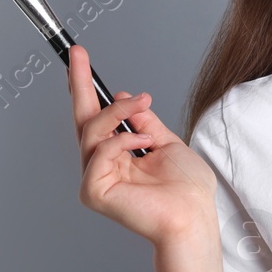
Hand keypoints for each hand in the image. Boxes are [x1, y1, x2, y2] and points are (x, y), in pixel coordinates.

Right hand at [68, 44, 216, 249]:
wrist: (193, 216)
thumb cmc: (186, 190)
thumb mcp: (166, 142)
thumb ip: (144, 121)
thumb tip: (125, 96)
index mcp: (119, 155)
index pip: (97, 118)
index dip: (87, 88)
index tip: (80, 59)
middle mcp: (103, 165)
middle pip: (83, 120)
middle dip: (80, 84)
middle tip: (77, 54)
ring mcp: (96, 178)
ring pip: (92, 130)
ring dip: (118, 112)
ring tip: (143, 103)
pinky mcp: (94, 191)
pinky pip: (101, 152)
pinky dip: (123, 142)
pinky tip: (143, 145)